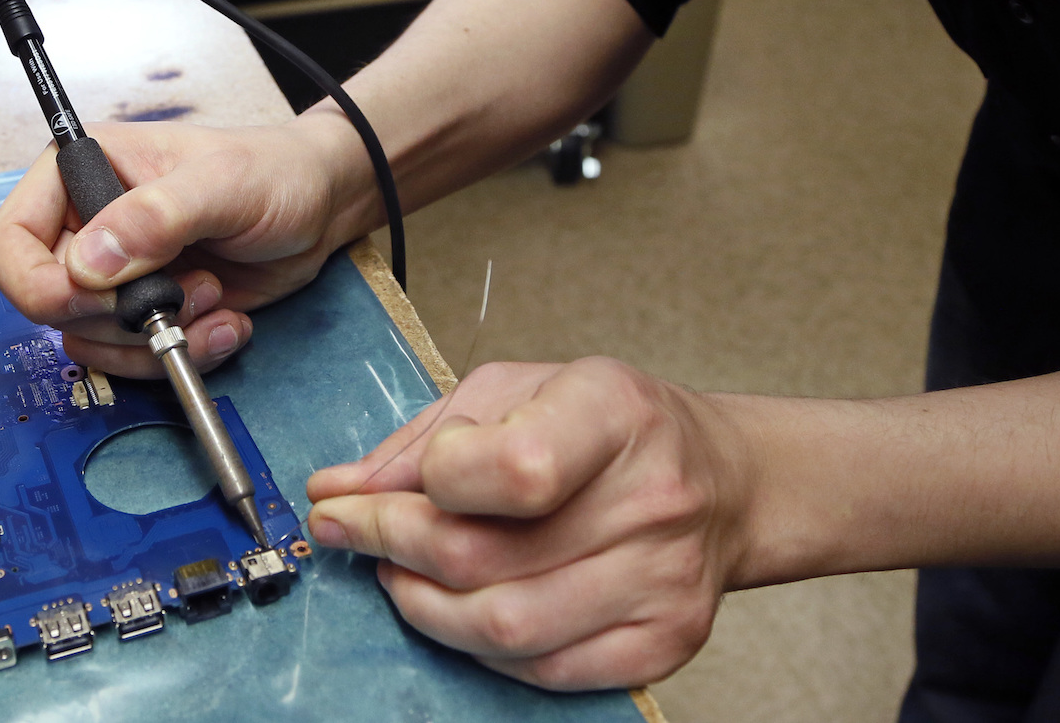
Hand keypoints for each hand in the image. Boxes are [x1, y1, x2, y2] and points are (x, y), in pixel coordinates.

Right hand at [0, 116, 368, 377]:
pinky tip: (225, 321)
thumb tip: (89, 264)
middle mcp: (85, 226)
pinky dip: (180, 355)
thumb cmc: (273, 171)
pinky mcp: (145, 313)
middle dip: (117, 317)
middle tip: (181, 291)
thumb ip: (154, 218)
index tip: (100, 296)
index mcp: (80, 174)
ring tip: (213, 299)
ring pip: (90, 342)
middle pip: (46, 305)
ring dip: (155, 339)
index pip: (7, 244)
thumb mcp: (220, 184)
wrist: (321, 206)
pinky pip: (132, 359)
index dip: (39, 284)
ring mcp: (114, 276)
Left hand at [305, 358, 747, 690]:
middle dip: (391, 547)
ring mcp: (663, 579)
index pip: (512, 468)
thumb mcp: (514, 390)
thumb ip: (424, 438)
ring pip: (507, 627)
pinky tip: (457, 610)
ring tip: (398, 573)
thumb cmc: (607, 426)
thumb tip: (338, 490)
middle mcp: (650, 499)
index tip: (370, 487)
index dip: (425, 484)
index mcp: (613, 412)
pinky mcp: (665, 640)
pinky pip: (545, 669)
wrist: (720, 479)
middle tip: (350, 533)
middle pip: (488, 557)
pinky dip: (479, 647)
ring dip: (424, 607)